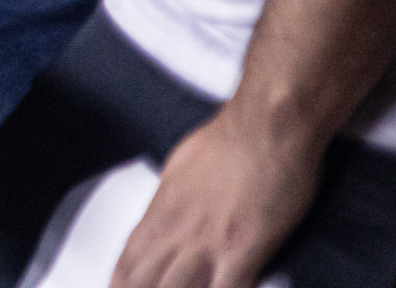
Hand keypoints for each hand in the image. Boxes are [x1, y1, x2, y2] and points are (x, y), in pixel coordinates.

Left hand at [112, 109, 320, 287]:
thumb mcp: (183, 166)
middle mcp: (175, 230)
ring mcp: (206, 243)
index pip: (128, 263)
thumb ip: (174, 198)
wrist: (267, 125)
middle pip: (143, 285)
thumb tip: (169, 211)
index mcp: (161, 211)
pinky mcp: (242, 249)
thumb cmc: (232, 139)